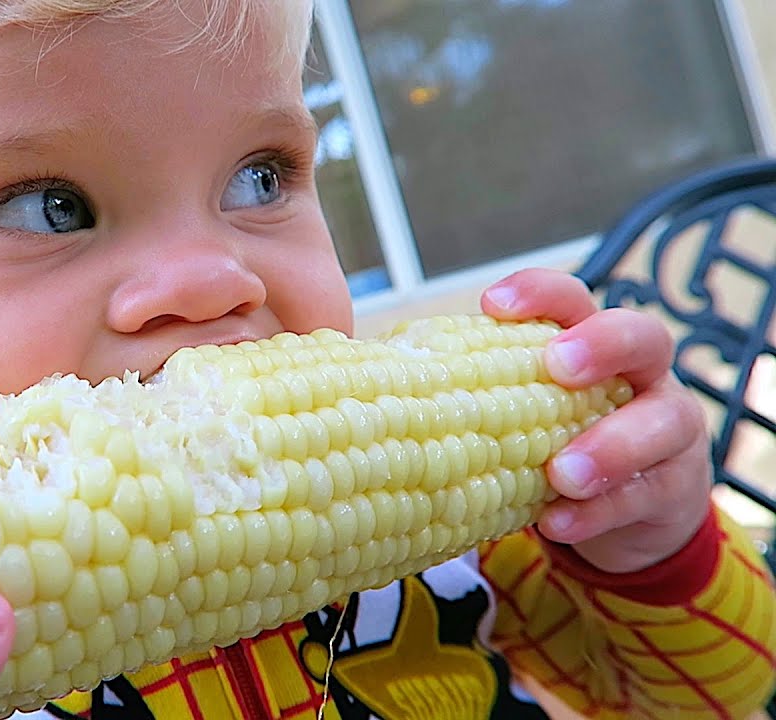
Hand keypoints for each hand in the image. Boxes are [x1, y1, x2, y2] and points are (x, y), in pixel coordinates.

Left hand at [481, 269, 712, 573]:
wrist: (622, 517)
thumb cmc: (549, 445)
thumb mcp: (516, 416)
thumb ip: (469, 397)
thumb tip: (365, 389)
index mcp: (587, 343)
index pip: (570, 299)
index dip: (537, 294)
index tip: (491, 305)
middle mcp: (638, 374)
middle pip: (641, 337)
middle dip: (601, 345)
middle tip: (557, 367)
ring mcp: (668, 429)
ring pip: (661, 422)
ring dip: (608, 447)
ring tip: (560, 474)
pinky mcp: (675, 489)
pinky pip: (645, 496)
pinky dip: (598, 512)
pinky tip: (557, 523)